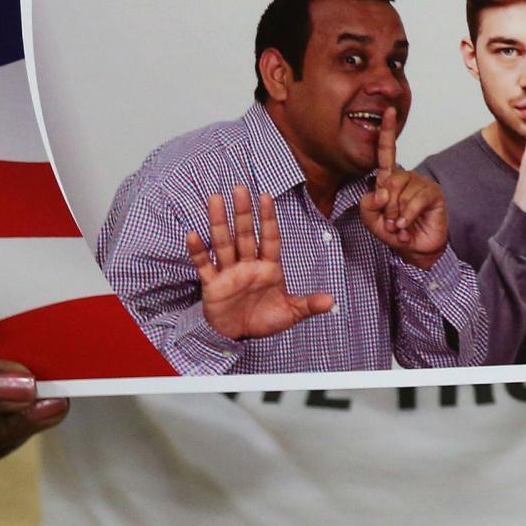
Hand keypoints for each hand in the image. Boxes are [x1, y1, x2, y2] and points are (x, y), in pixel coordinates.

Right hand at [189, 185, 337, 339]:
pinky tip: (194, 234)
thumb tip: (332, 302)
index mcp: (268, 267)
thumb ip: (308, 305)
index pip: (269, 238)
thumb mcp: (289, 313)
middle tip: (239, 188)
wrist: (239, 337)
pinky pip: (205, 265)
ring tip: (215, 200)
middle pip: (245, 235)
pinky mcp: (212, 285)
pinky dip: (199, 251)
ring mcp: (229, 273)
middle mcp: (247, 265)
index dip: (268, 218)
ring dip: (219, 223)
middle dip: (243, 213)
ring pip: (223, 243)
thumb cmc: (264, 320)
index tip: (266, 197)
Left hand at [360, 123, 450, 268]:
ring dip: (397, 215)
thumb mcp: (373, 221)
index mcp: (390, 180)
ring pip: (401, 192)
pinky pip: (415, 200)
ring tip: (400, 227)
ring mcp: (421, 184)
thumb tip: (382, 191)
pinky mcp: (433, 194)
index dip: (387, 131)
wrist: (416, 251)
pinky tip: (407, 227)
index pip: (387, 152)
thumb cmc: (396, 233)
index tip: (388, 110)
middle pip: (389, 181)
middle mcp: (406, 178)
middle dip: (386, 207)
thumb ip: (368, 205)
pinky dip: (407, 216)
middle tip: (390, 224)